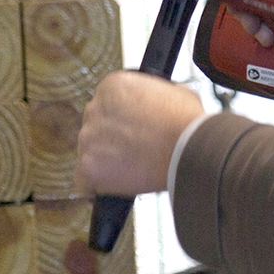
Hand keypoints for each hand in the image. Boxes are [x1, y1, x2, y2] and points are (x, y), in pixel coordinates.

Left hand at [77, 72, 204, 194]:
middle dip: (110, 141)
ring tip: (132, 171)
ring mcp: (88, 139)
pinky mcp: (88, 167)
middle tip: (133, 153)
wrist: (189, 148)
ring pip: (89, 154)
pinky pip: (84, 181)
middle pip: (94, 129)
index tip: (132, 133)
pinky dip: (97, 186)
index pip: (105, 105)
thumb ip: (153, 96)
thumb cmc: (188, 122)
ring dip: (105, 163)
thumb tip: (158, 103)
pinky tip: (115, 187)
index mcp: (111, 86)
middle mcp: (94, 108)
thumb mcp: (173, 92)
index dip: (120, 122)